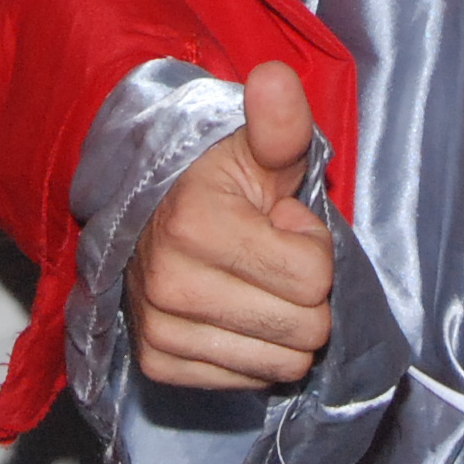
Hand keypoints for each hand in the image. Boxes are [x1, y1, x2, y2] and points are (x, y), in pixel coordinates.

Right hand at [126, 63, 335, 389]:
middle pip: (305, 329)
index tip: (278, 221)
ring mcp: (159, 330)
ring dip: (282, 327)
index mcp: (196, 224)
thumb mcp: (258, 146)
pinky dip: (251, 353)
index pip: (314, 277)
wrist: (148, 210)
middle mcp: (170, 285)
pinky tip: (232, 312)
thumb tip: (275, 79)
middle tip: (268, 255)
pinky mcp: (157, 365)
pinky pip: (246, 384)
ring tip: (250, 283)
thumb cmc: (217, 178)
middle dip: (303, 292)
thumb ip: (280, 121)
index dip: (310, 245)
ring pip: (281, 366)